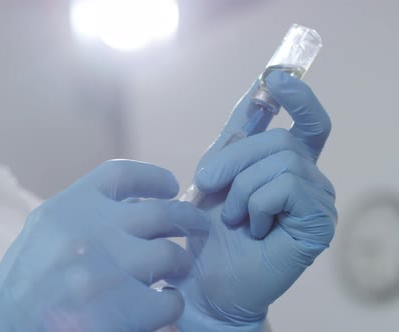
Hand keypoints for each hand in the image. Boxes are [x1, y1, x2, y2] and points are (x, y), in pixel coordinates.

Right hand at [0, 160, 209, 331]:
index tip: (171, 186)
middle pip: (161, 212)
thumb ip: (86, 213)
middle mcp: (88, 231)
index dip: (154, 177)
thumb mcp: (46, 231)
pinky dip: (171, 303)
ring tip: (174, 272)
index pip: (122, 174)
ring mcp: (105, 270)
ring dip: (179, 264)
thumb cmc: (26, 283)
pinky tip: (160, 304)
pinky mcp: (119, 311)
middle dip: (187, 218)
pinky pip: (169, 301)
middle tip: (196, 226)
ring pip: (170, 255)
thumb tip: (138, 202)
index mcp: (67, 207)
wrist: (0, 329)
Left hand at [176, 71, 337, 330]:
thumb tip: (256, 96)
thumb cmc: (208, 233)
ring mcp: (317, 199)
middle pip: (280, 139)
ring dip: (241, 189)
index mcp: (284, 166)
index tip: (276, 76)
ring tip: (232, 218)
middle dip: (234, 160)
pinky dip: (256, 204)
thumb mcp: (214, 180)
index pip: (306, 123)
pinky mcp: (318, 221)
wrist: (206, 281)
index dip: (297, 96)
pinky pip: (286, 186)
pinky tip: (251, 229)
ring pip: (281, 161)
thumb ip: (234, 143)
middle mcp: (307, 177)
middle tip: (209, 188)